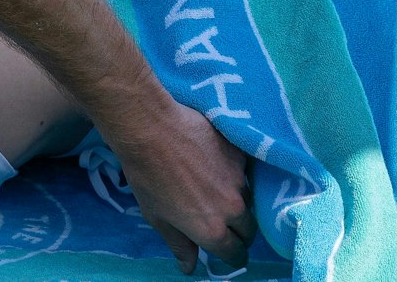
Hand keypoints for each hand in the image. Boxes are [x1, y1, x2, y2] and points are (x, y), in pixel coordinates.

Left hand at [113, 99, 255, 273]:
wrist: (150, 129)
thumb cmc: (147, 177)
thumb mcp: (158, 218)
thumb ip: (179, 245)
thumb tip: (190, 268)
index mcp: (212, 231)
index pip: (236, 255)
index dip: (232, 256)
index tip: (227, 251)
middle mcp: (233, 209)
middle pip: (249, 230)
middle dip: (239, 232)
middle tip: (221, 222)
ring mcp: (240, 180)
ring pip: (248, 200)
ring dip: (236, 201)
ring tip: (214, 189)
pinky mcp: (240, 156)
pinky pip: (244, 172)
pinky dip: (233, 174)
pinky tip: (214, 164)